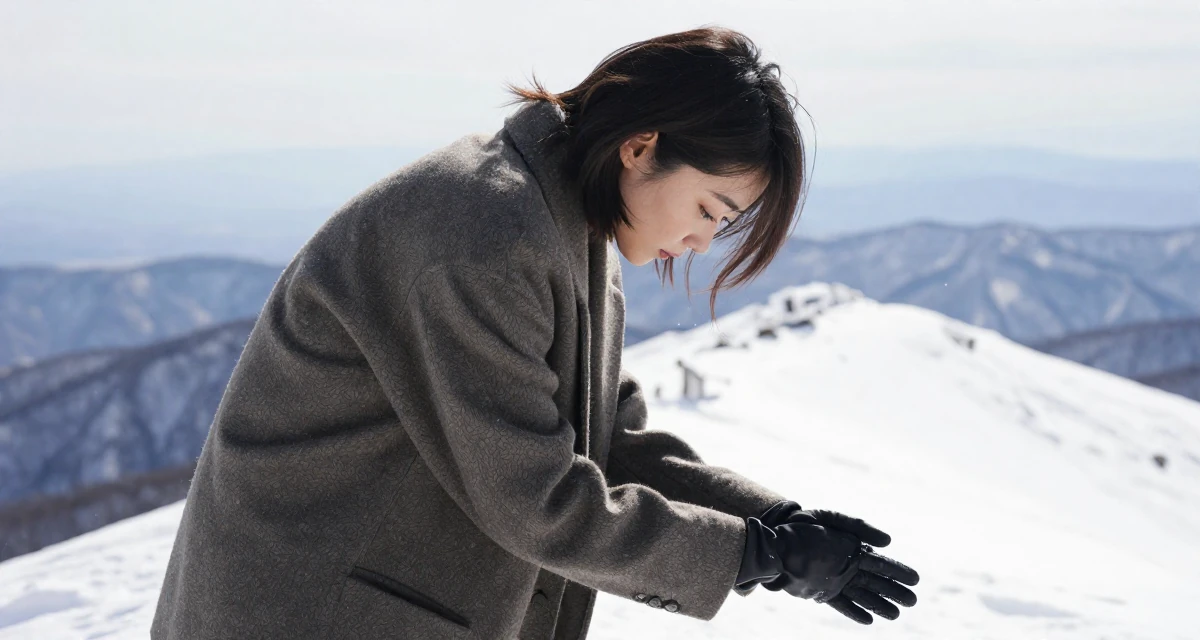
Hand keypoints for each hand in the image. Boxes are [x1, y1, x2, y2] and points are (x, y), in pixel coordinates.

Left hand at [738, 501, 919, 623]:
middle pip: (876, 581)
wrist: (775, 537)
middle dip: (895, 591)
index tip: (915, 579)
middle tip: (912, 602)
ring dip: (879, 604)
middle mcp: (847, 566)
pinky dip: (853, 611)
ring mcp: (835, 580)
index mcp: (852, 548)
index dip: (898, 571)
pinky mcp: (821, 591)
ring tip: (896, 615)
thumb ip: (858, 527)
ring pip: (863, 595)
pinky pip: (841, 604)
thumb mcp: (832, 518)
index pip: (881, 562)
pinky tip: (868, 619)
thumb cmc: (804, 525)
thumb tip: (888, 541)